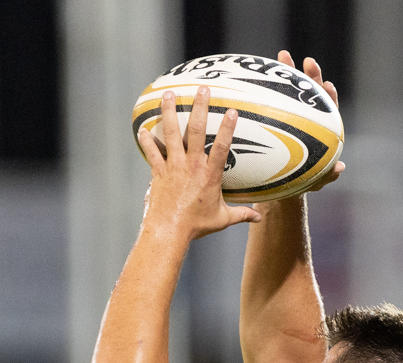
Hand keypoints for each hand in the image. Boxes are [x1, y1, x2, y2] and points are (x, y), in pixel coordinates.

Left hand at [137, 87, 261, 241]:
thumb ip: (242, 214)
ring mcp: (173, 167)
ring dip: (169, 112)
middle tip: (201, 89)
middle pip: (195, 130)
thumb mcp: (222, 219)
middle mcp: (191, 166)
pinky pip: (152, 152)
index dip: (227, 127)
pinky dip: (147, 141)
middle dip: (199, 107)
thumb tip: (259, 218)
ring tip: (168, 95)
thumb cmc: (196, 226)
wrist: (169, 232)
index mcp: (210, 175)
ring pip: (170, 134)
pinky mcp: (158, 172)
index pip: (222, 146)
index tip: (231, 109)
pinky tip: (143, 129)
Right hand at [275, 50, 344, 193]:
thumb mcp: (315, 181)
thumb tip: (339, 169)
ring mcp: (289, 115)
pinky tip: (254, 77)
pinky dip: (265, 89)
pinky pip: (270, 101)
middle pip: (312, 93)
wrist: (282, 181)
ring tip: (281, 55)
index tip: (327, 86)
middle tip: (307, 62)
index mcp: (321, 129)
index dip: (329, 97)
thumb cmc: (302, 181)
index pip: (329, 108)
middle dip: (311, 75)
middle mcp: (308, 118)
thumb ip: (327, 176)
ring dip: (286, 72)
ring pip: (290, 92)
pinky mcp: (273, 117)